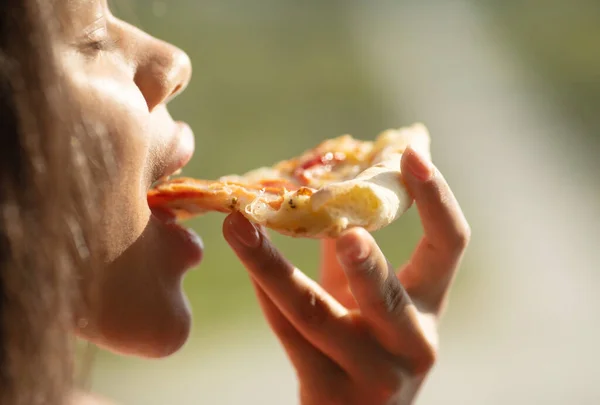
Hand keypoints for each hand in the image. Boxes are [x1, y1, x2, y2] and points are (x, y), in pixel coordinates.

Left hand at [222, 146, 469, 404]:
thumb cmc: (366, 342)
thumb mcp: (372, 296)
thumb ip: (354, 245)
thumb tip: (327, 176)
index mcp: (429, 304)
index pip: (450, 246)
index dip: (437, 200)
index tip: (411, 153)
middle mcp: (411, 342)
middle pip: (387, 297)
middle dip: (365, 262)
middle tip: (342, 228)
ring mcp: (371, 375)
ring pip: (315, 316)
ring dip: (273, 267)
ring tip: (239, 225)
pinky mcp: (328, 394)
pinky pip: (288, 333)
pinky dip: (264, 291)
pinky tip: (243, 253)